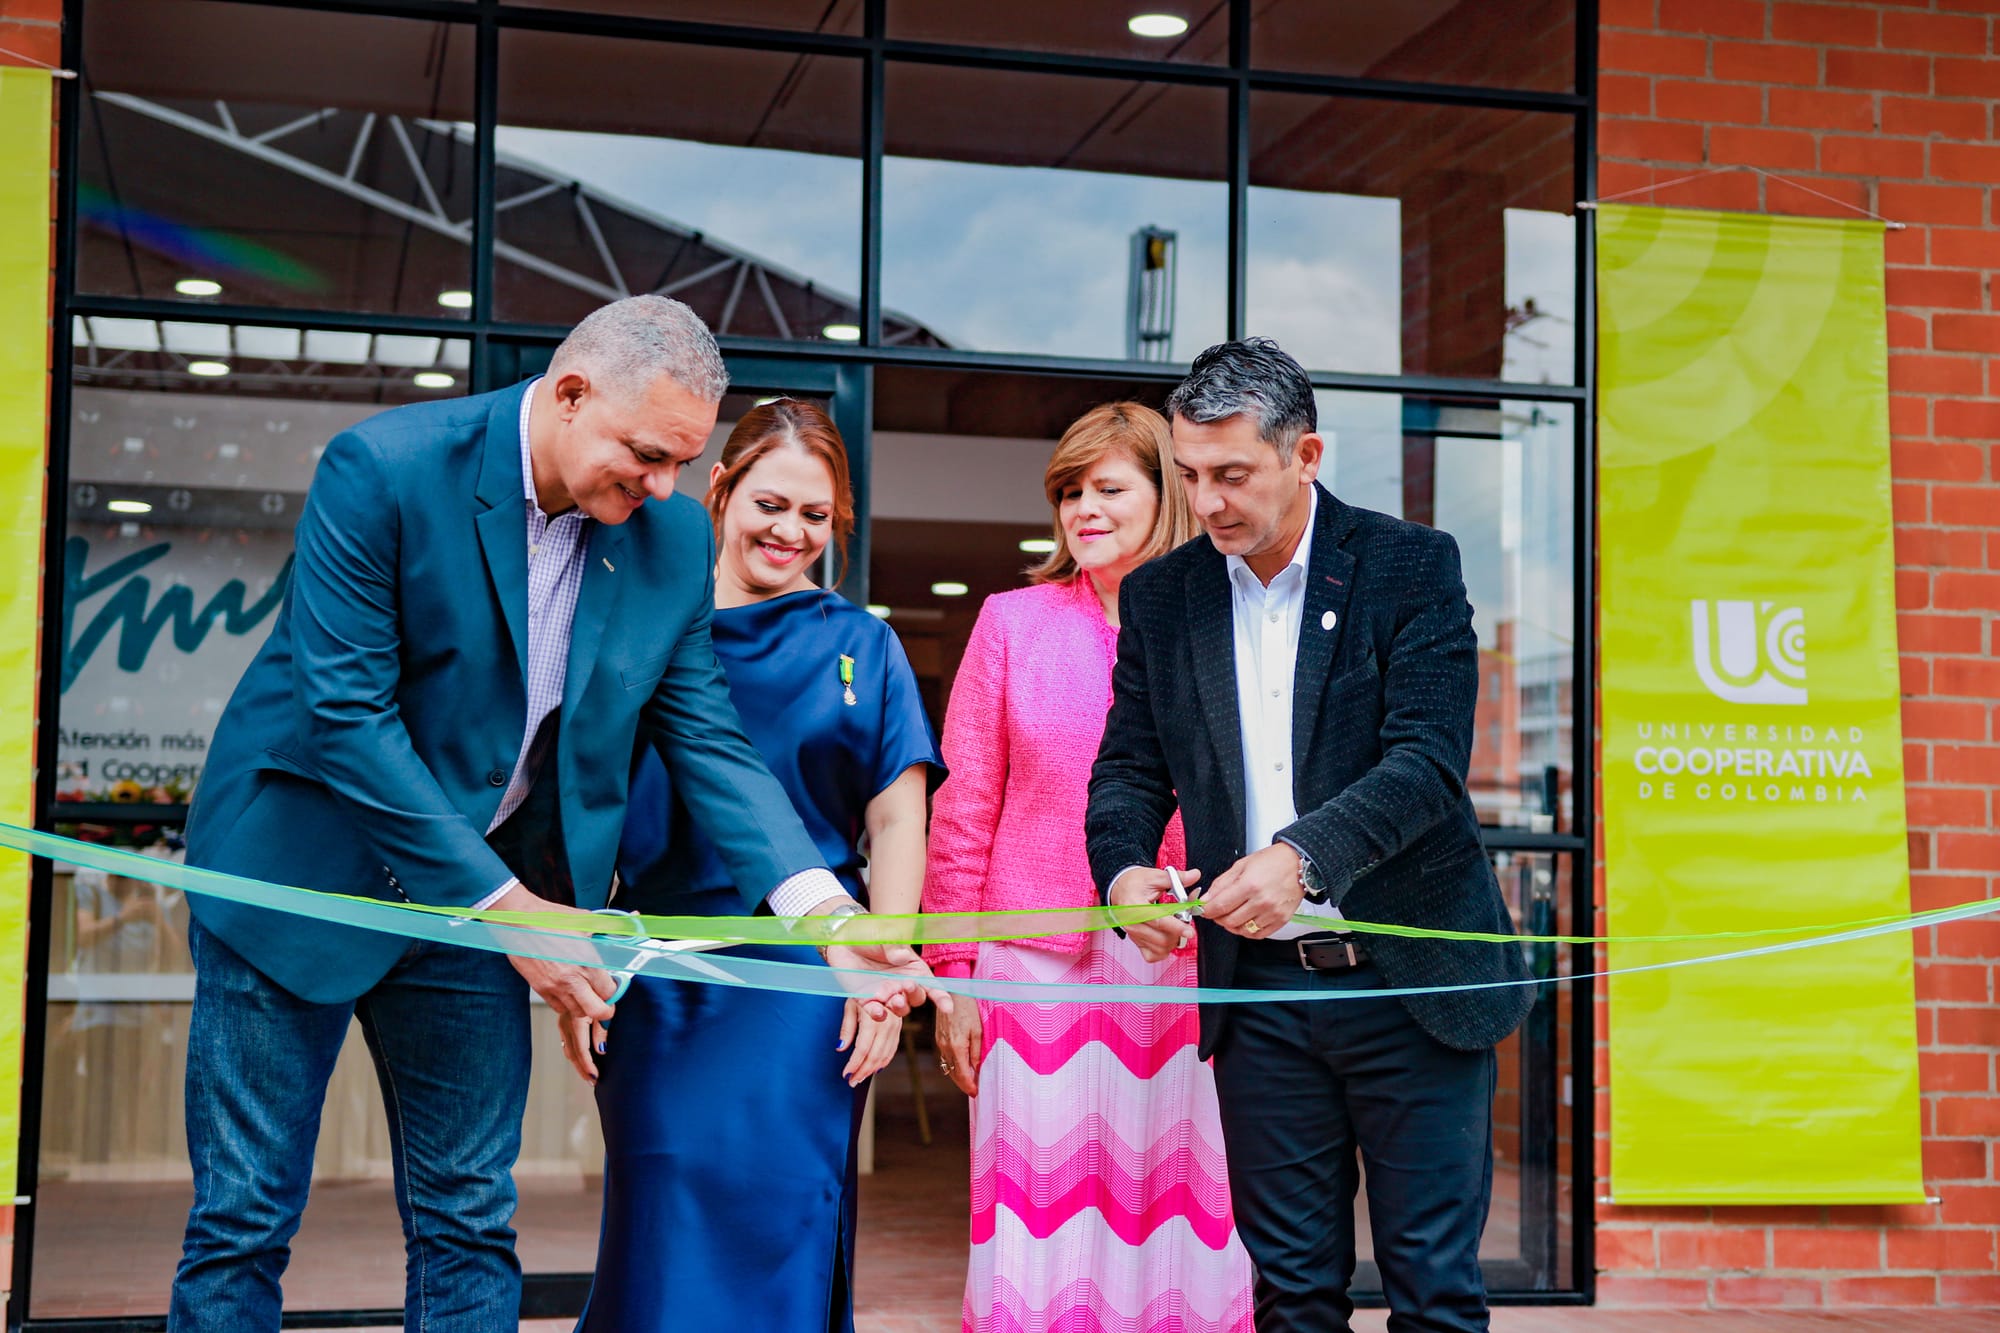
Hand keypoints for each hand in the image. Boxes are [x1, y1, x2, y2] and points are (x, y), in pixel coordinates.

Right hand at [488, 880, 618, 1078]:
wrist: (516, 920)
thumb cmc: (549, 917)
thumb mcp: (586, 919)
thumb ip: (611, 926)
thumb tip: (634, 918)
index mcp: (586, 961)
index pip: (609, 991)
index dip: (616, 992)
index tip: (615, 987)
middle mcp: (571, 979)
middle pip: (596, 1011)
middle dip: (605, 1011)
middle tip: (607, 1003)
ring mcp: (554, 987)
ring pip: (577, 1014)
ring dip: (586, 1009)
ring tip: (588, 997)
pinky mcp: (540, 989)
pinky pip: (559, 1008)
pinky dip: (568, 1006)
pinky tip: (571, 994)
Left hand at [810, 894, 954, 1018]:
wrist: (845, 938)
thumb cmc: (871, 934)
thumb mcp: (885, 936)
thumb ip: (894, 947)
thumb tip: (902, 956)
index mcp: (914, 969)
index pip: (932, 986)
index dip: (942, 998)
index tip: (948, 1008)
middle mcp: (902, 984)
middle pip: (917, 998)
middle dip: (915, 996)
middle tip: (908, 985)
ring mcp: (886, 994)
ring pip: (900, 1009)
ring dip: (899, 1007)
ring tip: (893, 998)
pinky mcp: (867, 1000)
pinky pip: (876, 1013)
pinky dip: (878, 1014)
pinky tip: (878, 1009)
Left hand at [838, 998, 901, 1086]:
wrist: (884, 982)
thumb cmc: (863, 992)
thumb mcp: (850, 1005)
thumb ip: (846, 1028)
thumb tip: (840, 1047)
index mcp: (873, 1017)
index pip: (863, 1048)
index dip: (854, 1064)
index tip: (845, 1073)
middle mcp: (887, 1024)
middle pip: (874, 1055)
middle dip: (862, 1071)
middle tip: (851, 1081)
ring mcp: (895, 1027)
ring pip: (884, 1056)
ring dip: (871, 1070)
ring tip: (859, 1078)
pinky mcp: (899, 1029)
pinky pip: (892, 1050)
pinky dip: (883, 1062)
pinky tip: (874, 1070)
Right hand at [933, 992, 982, 1096]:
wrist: (953, 991)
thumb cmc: (969, 1008)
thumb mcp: (978, 1030)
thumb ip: (976, 1052)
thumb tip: (976, 1070)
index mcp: (957, 1046)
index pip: (962, 1075)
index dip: (969, 1086)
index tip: (977, 1093)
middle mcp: (945, 1047)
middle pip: (953, 1074)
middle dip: (964, 1084)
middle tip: (974, 1091)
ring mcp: (940, 1042)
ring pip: (948, 1066)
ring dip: (958, 1076)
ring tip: (970, 1081)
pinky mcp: (939, 1037)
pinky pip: (946, 1057)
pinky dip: (954, 1065)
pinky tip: (962, 1065)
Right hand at [1108, 867, 1200, 963]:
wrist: (1119, 888)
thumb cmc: (1134, 883)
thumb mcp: (1155, 876)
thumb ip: (1176, 878)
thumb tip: (1194, 875)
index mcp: (1135, 906)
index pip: (1158, 921)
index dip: (1176, 927)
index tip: (1190, 931)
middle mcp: (1132, 923)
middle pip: (1161, 938)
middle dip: (1177, 933)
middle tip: (1184, 922)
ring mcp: (1133, 934)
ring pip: (1159, 949)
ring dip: (1172, 941)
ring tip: (1175, 928)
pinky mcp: (1135, 941)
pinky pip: (1152, 955)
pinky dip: (1162, 951)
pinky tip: (1166, 938)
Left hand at [1201, 844, 1304, 938]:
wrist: (1298, 863)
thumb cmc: (1272, 861)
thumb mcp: (1241, 865)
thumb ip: (1221, 884)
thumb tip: (1206, 899)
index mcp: (1249, 885)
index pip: (1220, 906)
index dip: (1207, 910)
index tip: (1203, 909)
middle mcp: (1262, 901)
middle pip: (1229, 921)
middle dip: (1217, 918)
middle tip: (1217, 911)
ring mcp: (1272, 913)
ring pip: (1242, 930)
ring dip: (1232, 925)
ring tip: (1232, 914)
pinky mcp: (1281, 920)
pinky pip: (1258, 934)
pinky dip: (1247, 931)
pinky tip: (1245, 920)